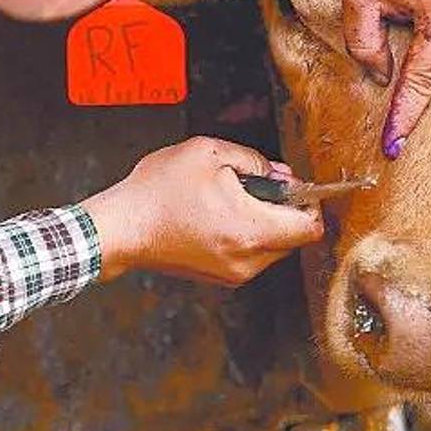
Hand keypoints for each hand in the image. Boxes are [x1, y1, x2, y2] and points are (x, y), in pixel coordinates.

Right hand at [82, 137, 322, 284]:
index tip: (293, 184)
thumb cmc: (158, 190)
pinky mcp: (219, 277)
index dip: (310, 201)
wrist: (120, 228)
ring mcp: (233, 273)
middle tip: (257, 182)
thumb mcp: (208, 153)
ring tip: (231, 197)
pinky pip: (251, 254)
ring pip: (273, 247)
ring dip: (265, 221)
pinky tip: (219, 214)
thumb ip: (254, 160)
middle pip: (294, 237)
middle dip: (284, 208)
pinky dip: (247, 234)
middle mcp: (248, 260)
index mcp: (251, 230)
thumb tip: (280, 174)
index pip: (310, 228)